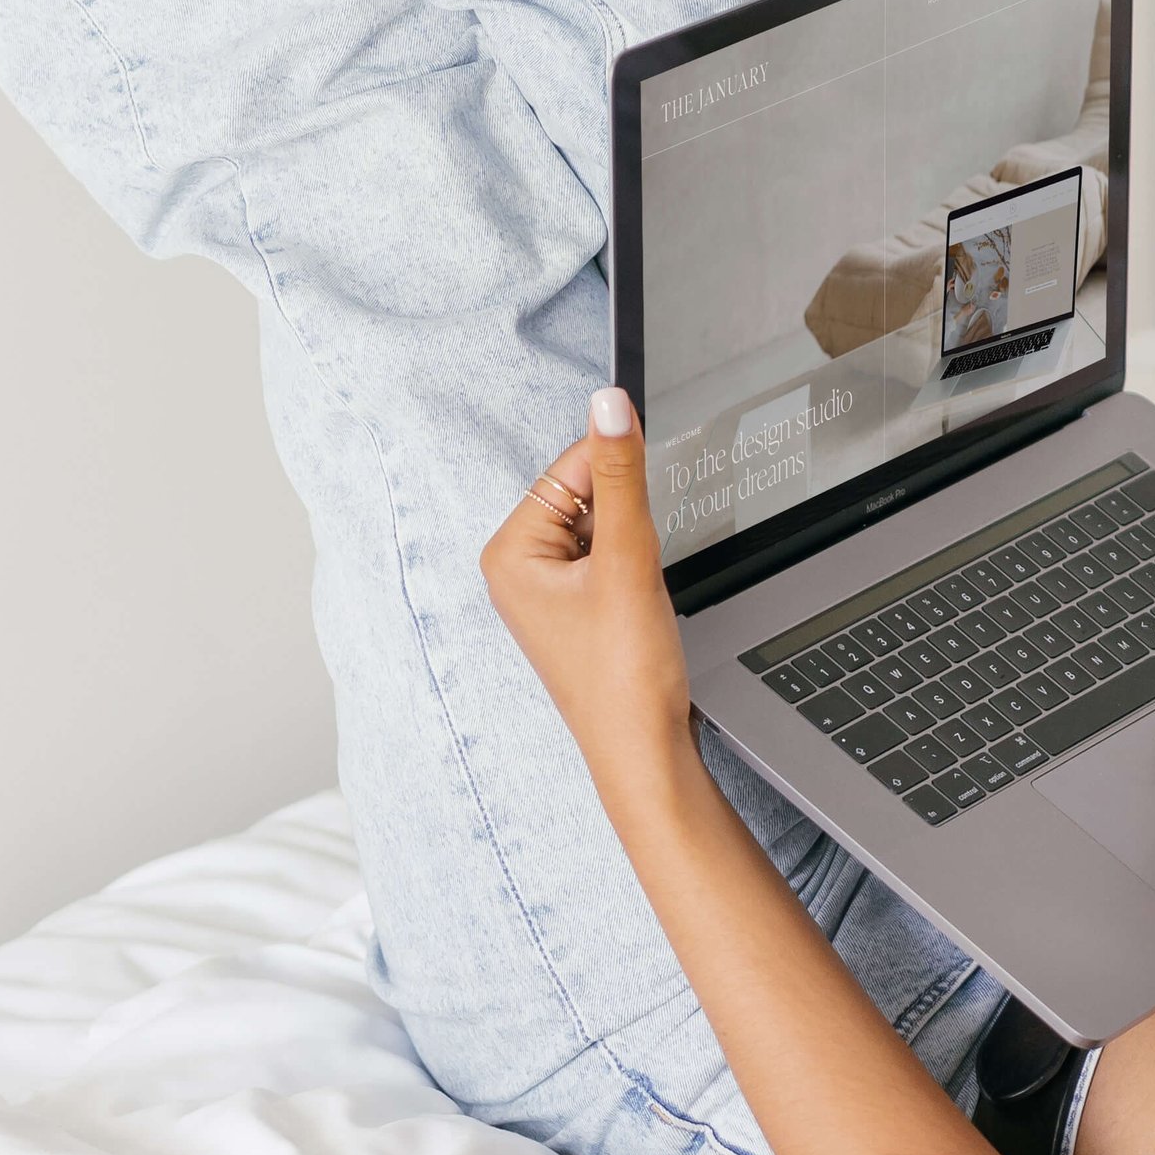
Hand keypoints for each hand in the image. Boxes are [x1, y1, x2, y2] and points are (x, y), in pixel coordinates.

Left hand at [481, 391, 696, 806]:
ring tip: (632, 599)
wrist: (644, 752)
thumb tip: (609, 402)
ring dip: (633, 547)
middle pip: (586, 495)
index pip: (570, 468)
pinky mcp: (575, 607)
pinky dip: (633, 569)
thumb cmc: (623, 676)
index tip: (646, 506)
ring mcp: (545, 590)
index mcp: (508, 551)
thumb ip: (622, 474)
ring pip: (604, 526)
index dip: (620, 479)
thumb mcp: (628, 560)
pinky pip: (608, 557)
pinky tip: (636, 608)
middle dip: (628, 522)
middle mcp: (516, 568)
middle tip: (634, 574)